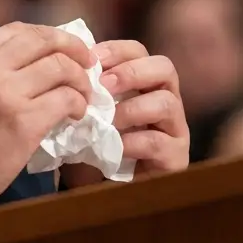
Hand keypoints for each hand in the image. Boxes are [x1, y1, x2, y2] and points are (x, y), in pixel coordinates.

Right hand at [0, 22, 94, 211]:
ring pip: (60, 67)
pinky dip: (78, 104)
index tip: (63, 48)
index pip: (16, 30)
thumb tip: (28, 61)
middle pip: (42, 41)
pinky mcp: (24, 122)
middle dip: (72, 47)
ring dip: (80, 79)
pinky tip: (76, 114)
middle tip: (86, 62)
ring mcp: (5, 94)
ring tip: (82, 95)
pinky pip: (65, 99)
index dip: (47, 35)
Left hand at [61, 40, 189, 188]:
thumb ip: (81, 90)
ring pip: (167, 102)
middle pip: (164, 68)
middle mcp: (165, 100)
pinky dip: (132, 141)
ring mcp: (175, 129)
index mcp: (142, 82)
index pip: (138, 51)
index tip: (90, 59)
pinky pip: (159, 142)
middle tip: (103, 84)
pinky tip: (112, 146)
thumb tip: (66, 66)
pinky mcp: (176, 158)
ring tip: (105, 121)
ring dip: (131, 108)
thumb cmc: (90, 146)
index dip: (116, 50)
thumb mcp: (82, 113)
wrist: (98, 192)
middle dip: (131, 72)